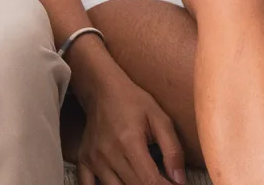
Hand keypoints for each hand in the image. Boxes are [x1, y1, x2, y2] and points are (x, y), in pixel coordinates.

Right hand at [76, 70, 185, 184]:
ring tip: (144, 180)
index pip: (150, 181)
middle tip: (162, 181)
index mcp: (129, 143)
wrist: (102, 88)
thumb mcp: (160, 118)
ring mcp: (93, 158)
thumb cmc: (133, 102)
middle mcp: (108, 153)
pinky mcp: (84, 159)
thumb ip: (172, 150)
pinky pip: (86, 184)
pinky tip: (117, 183)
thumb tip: (179, 180)